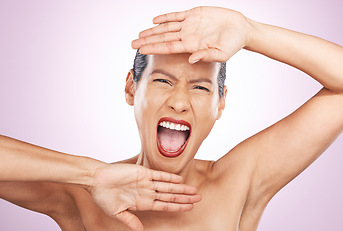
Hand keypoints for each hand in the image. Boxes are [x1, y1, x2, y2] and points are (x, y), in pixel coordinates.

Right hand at [88, 163, 200, 230]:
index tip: (190, 208)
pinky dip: (169, 177)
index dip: (178, 207)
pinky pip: (158, 175)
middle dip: (185, 197)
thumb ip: (130, 221)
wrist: (95, 180)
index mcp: (142, 203)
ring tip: (194, 190)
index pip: (165, 205)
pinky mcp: (142, 172)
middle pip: (170, 195)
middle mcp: (147, 192)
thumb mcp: (117, 213)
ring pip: (168, 186)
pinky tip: (179, 179)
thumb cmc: (103, 196)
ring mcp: (146, 182)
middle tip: (199, 198)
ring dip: (181, 188)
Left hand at [132, 6, 249, 62]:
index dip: (154, 48)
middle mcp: (187, 36)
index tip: (141, 50)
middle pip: (163, 37)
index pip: (168, 47)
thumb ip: (206, 55)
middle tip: (132, 44)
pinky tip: (155, 20)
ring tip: (140, 34)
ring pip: (166, 27)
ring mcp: (189, 25)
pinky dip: (165, 17)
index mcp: (191, 46)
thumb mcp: (221, 53)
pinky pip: (177, 15)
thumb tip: (191, 59)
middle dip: (148, 40)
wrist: (241, 30)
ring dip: (153, 30)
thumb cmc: (233, 44)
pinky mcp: (194, 14)